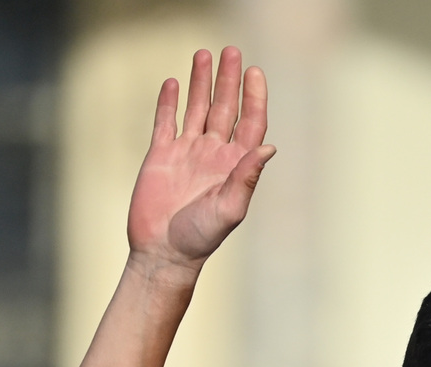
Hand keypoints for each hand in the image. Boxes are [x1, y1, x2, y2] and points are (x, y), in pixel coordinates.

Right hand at [126, 47, 274, 271]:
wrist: (162, 252)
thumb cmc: (200, 237)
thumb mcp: (230, 209)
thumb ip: (248, 177)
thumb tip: (269, 147)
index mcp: (235, 165)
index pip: (250, 123)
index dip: (255, 97)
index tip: (255, 72)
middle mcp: (214, 155)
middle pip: (225, 108)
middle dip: (228, 80)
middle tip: (231, 51)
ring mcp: (187, 153)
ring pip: (197, 109)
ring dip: (200, 83)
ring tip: (202, 54)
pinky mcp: (161, 156)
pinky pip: (166, 122)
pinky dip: (168, 102)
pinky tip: (172, 82)